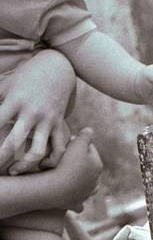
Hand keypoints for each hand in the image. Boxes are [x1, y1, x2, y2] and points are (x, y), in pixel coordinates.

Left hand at [0, 51, 75, 172]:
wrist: (57, 68)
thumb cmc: (25, 77)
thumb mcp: (5, 84)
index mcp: (14, 100)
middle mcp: (31, 112)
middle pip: (13, 142)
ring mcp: (47, 120)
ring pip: (37, 151)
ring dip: (24, 165)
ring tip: (12, 171)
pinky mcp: (59, 125)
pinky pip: (58, 149)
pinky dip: (51, 161)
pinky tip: (40, 165)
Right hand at [48, 129, 101, 211]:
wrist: (57, 188)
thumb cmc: (67, 164)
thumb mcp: (77, 144)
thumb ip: (85, 135)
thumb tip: (90, 130)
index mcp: (97, 166)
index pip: (90, 149)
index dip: (78, 144)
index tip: (68, 142)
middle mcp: (95, 182)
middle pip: (87, 167)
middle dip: (79, 161)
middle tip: (64, 156)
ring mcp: (86, 194)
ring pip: (86, 186)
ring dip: (80, 181)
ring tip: (68, 175)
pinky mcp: (76, 204)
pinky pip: (78, 203)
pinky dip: (76, 200)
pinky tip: (73, 197)